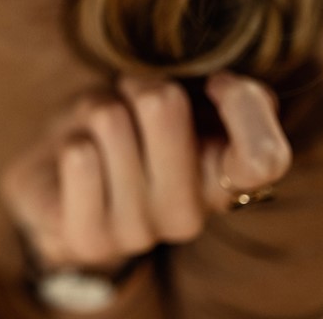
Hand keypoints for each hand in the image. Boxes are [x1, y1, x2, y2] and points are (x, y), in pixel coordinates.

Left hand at [0, 71, 291, 276]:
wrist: (59, 184)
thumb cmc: (128, 131)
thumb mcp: (181, 100)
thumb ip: (227, 94)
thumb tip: (226, 86)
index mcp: (223, 182)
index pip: (263, 158)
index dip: (240, 104)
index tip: (214, 84)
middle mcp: (188, 216)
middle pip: (163, 104)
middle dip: (137, 85)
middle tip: (127, 104)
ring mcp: (138, 232)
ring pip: (110, 119)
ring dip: (94, 108)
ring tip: (95, 134)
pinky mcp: (88, 239)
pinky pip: (78, 155)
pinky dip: (69, 138)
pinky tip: (73, 159)